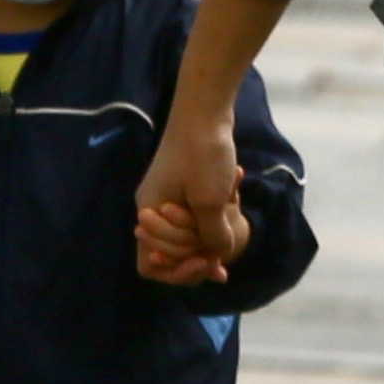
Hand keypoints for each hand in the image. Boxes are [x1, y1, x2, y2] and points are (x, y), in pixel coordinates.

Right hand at [133, 114, 249, 285]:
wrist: (205, 111)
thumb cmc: (203, 156)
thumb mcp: (211, 203)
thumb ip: (213, 237)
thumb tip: (218, 258)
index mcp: (151, 214)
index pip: (151, 265)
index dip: (178, 273)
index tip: (206, 263)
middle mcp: (154, 209)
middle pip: (172, 251)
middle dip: (200, 248)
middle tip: (224, 234)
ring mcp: (168, 196)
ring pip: (188, 232)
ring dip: (211, 227)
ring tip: (231, 205)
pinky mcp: (184, 184)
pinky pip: (198, 212)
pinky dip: (215, 211)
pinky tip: (233, 194)